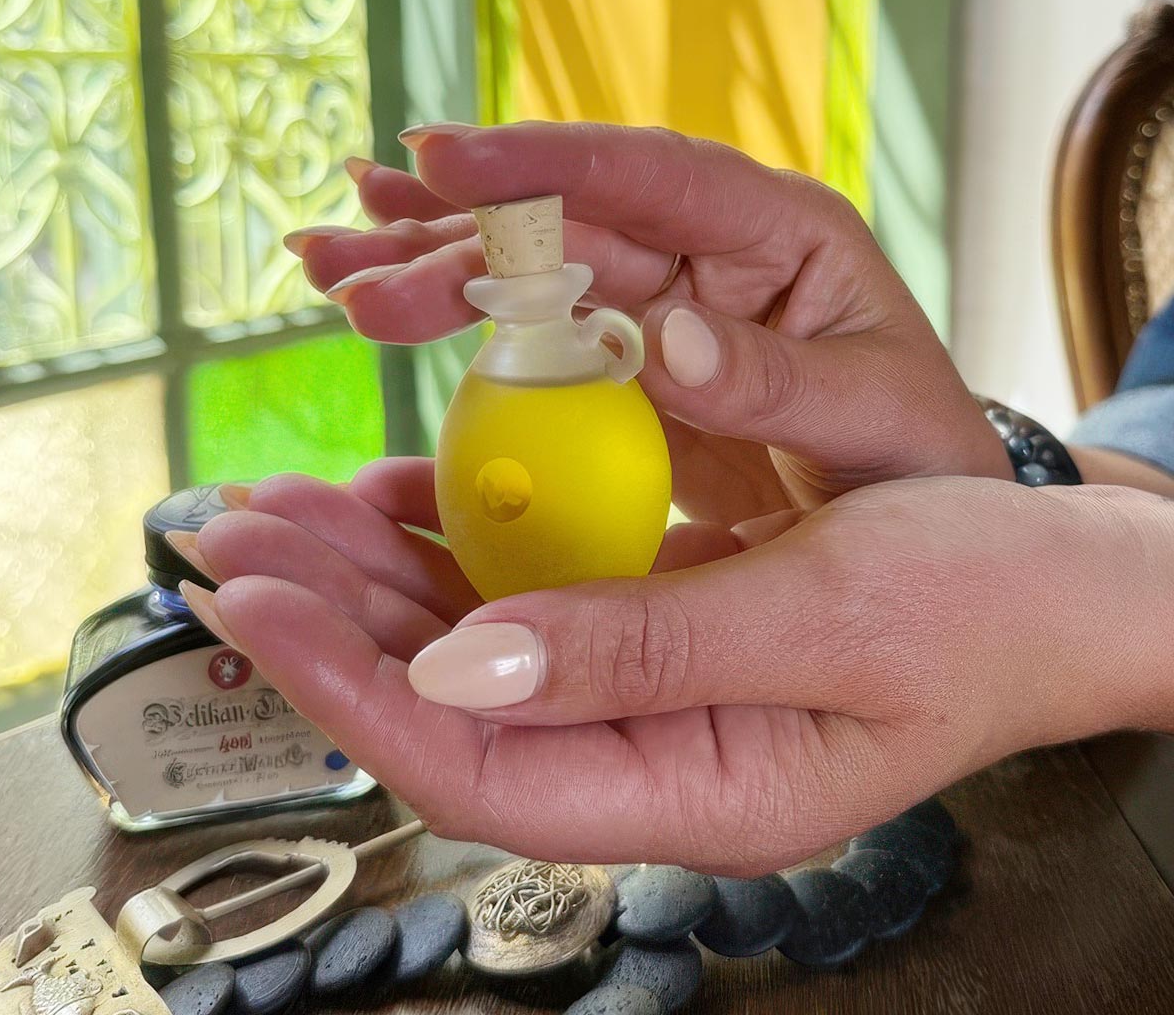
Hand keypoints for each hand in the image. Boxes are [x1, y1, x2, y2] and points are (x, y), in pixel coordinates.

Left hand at [181, 468, 1173, 874]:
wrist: (1057, 582)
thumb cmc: (977, 603)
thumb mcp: (823, 615)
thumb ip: (645, 650)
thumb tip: (466, 667)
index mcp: (694, 790)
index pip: (476, 769)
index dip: (349, 690)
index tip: (258, 601)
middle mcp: (652, 754)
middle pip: (448, 708)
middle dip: (329, 622)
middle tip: (232, 533)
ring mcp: (649, 692)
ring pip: (475, 651)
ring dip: (374, 577)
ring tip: (283, 506)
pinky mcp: (657, 629)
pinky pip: (530, 597)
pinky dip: (456, 544)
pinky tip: (394, 499)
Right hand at [289, 122, 1009, 517]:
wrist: (912, 506)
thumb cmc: (914, 454)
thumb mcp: (876, 420)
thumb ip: (780, 383)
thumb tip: (671, 337)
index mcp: (779, 234)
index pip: (651, 176)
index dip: (541, 164)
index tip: (437, 158)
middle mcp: (706, 251)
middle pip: (563, 224)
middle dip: (452, 238)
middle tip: (346, 266)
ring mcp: (659, 300)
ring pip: (528, 265)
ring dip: (427, 262)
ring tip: (327, 264)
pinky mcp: (626, 357)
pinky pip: (530, 326)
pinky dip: (457, 313)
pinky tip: (382, 288)